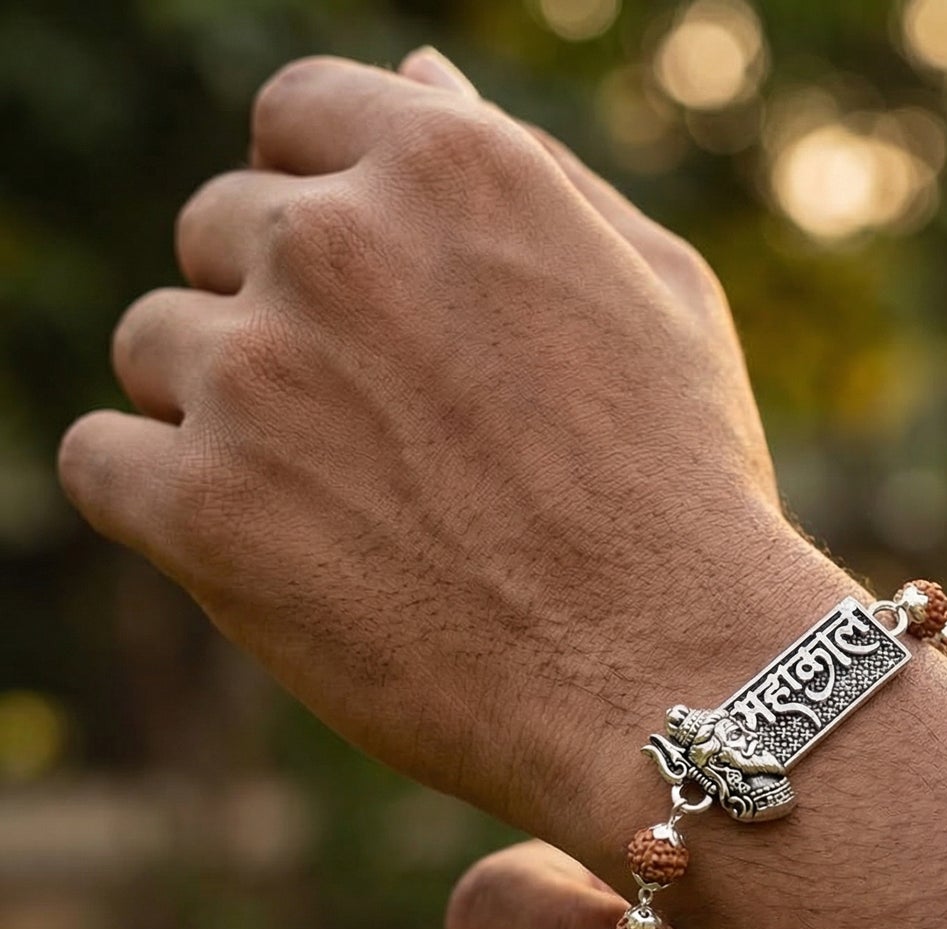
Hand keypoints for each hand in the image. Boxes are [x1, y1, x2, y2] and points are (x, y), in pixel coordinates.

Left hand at [58, 50, 814, 844]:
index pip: (296, 116)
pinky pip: (101, 458)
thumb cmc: (685, 494)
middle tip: (377, 435)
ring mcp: (260, 372)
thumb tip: (418, 73)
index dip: (314, 198)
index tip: (352, 292)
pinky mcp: (205, 506)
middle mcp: (337, 242)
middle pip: (218, 235)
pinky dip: (157, 499)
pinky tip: (256, 546)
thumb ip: (532, 173)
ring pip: (156, 351)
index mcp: (452, 168)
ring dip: (221, 413)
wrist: (672, 677)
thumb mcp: (660, 298)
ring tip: (342, 509)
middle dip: (278, 318)